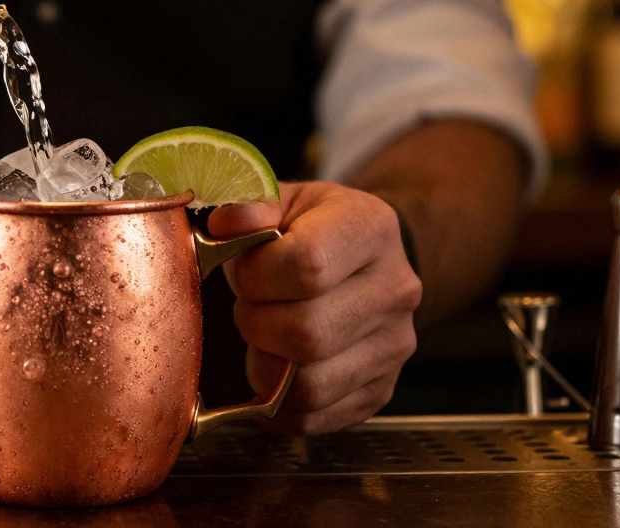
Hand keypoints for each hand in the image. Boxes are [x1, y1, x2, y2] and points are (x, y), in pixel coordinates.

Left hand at [209, 181, 421, 433]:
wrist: (362, 261)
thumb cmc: (308, 230)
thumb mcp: (281, 201)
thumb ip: (248, 206)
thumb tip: (224, 224)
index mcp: (371, 228)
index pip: (306, 266)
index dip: (256, 275)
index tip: (244, 270)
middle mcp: (395, 289)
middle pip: (307, 333)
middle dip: (254, 323)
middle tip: (248, 306)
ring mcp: (394, 345)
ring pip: (310, 385)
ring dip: (264, 366)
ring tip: (261, 337)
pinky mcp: (380, 390)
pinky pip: (314, 417)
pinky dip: (277, 404)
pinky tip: (271, 370)